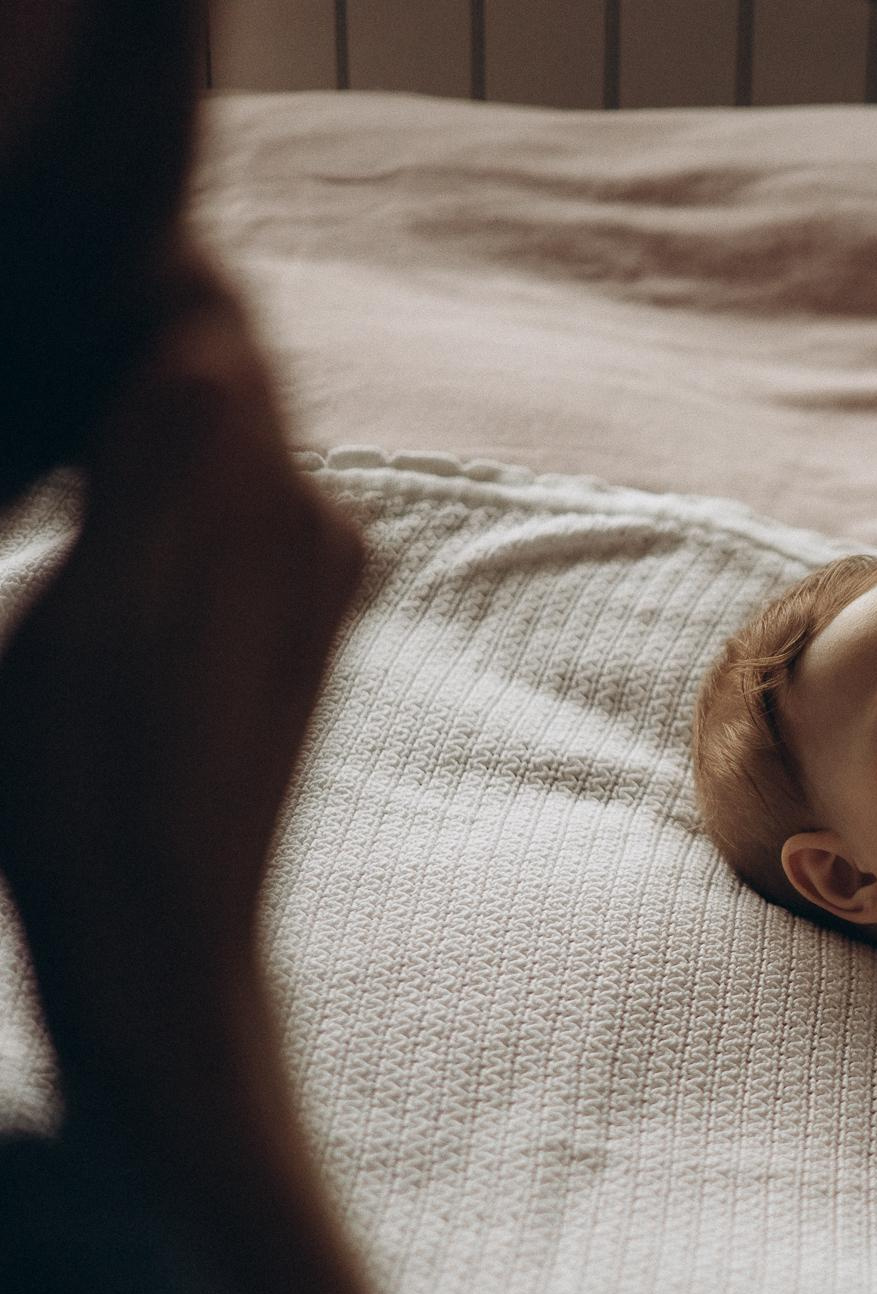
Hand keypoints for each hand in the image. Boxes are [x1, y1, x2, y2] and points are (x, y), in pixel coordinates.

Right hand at [0, 248, 364, 957]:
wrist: (161, 941)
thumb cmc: (91, 798)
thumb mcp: (85, 629)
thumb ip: (152, 477)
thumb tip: (204, 348)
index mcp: (267, 510)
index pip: (214, 317)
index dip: (126, 262)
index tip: (40, 243)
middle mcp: (315, 527)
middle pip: (229, 361)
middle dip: (134, 313)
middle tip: (34, 294)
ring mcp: (312, 575)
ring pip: (226, 425)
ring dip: (140, 386)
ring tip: (44, 373)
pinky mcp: (291, 620)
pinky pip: (228, 492)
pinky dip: (155, 458)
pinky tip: (81, 482)